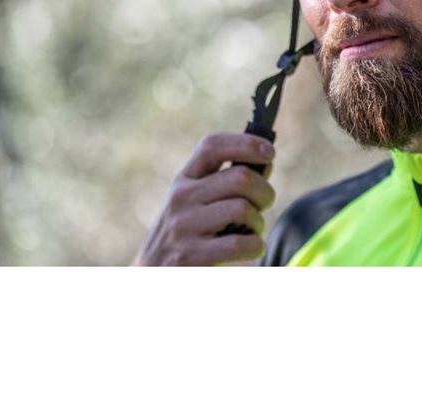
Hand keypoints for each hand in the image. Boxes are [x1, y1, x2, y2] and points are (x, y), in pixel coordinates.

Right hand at [133, 133, 275, 265]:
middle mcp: (181, 197)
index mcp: (184, 179)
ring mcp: (184, 226)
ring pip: (242, 208)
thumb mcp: (197, 202)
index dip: (246, 144)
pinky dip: (255, 246)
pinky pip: (239, 243)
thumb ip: (228, 183)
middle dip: (264, 191)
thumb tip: (266, 163)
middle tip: (264, 204)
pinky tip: (250, 249)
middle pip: (240, 177)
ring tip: (253, 230)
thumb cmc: (187, 235)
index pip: (212, 146)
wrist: (151, 276)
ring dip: (258, 222)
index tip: (270, 152)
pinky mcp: (190, 255)